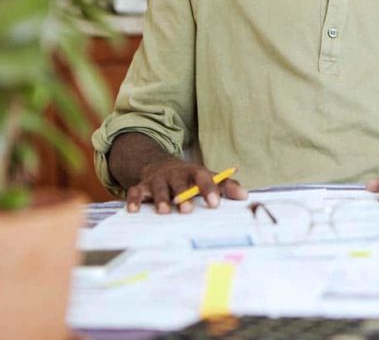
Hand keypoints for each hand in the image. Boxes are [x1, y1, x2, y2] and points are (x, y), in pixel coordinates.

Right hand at [125, 157, 247, 213]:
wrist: (163, 166)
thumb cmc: (191, 178)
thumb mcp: (209, 178)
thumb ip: (227, 187)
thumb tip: (245, 196)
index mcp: (194, 172)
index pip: (204, 178)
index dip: (209, 189)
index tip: (215, 203)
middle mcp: (175, 175)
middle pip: (179, 183)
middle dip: (183, 195)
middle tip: (187, 209)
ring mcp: (158, 180)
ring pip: (158, 187)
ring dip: (161, 199)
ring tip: (165, 211)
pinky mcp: (142, 186)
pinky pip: (135, 192)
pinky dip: (133, 200)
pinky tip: (134, 210)